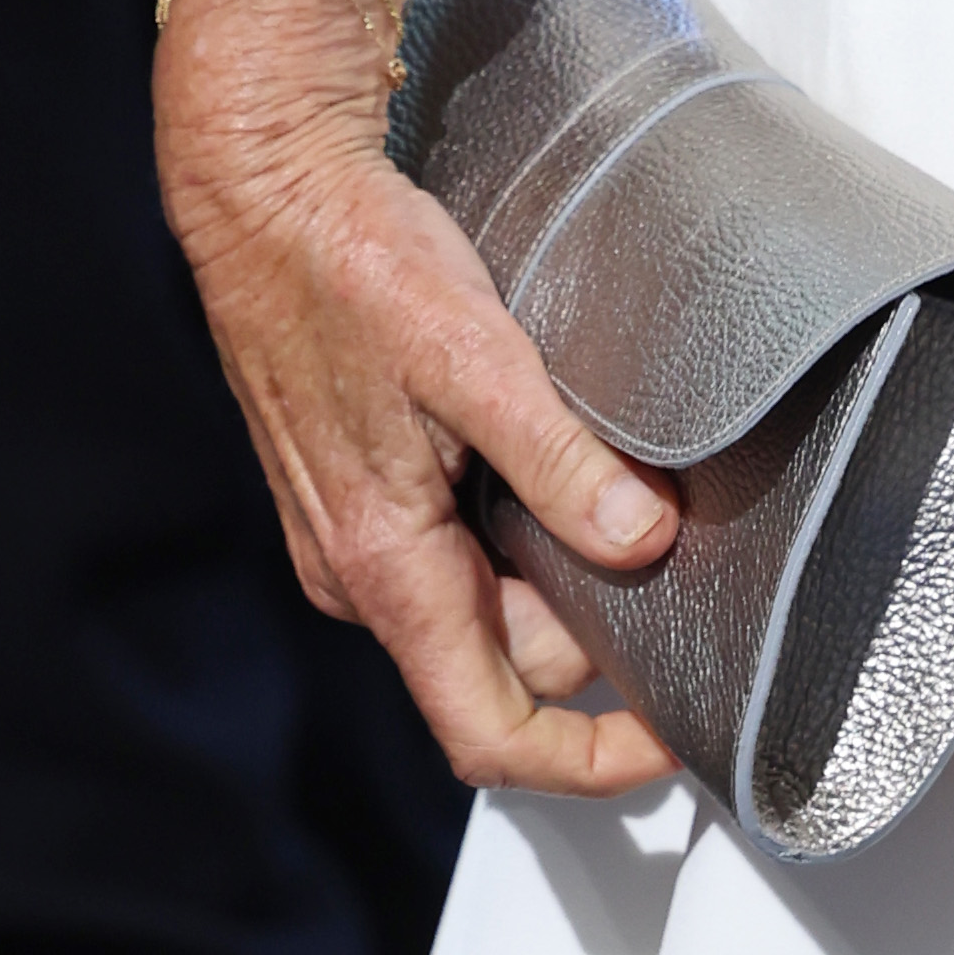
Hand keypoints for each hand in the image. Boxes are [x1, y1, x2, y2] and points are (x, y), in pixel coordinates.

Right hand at [155, 0, 680, 792]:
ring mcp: (362, 531)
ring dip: (563, 571)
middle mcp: (366, 571)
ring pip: (486, 601)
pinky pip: (461, 549)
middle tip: (684, 551)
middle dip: (596, 631)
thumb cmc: (354, 265)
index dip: (588, 762)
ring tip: (635, 491)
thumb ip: (558, 459)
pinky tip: (570, 458)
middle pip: (504, 661)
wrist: (269, 192)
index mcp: (386, 567)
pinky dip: (526, 529)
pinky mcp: (369, 486)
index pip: (487, 729)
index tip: (670, 750)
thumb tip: (642, 542)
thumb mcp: (472, 357)